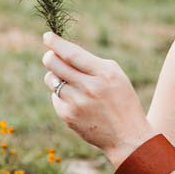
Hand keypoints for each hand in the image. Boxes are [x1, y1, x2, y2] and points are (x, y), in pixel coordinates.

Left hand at [41, 36, 150, 161]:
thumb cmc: (122, 100)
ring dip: (54, 75)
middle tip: (49, 55)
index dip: (57, 43)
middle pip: (56, 65)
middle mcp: (90, 87)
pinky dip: (60, 94)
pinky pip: (54, 97)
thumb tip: (63, 52)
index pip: (73, 54)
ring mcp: (77, 103)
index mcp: (105, 73)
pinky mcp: (68, 117)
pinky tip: (74, 99)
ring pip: (51, 80)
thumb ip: (92, 63)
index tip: (47, 36)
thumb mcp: (116, 76)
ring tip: (66, 79)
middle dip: (49, 57)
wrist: (127, 136)